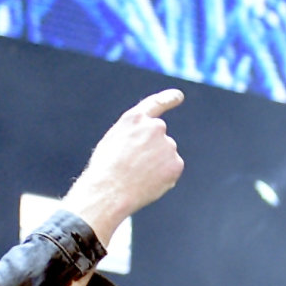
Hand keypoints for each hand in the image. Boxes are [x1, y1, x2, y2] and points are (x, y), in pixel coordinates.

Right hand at [63, 88, 185, 246]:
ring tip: (137, 176)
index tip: (179, 96)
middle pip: (159, 138)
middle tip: (134, 167)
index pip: (155, 104)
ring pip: (165, 156)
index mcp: (134, 119)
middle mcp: (155, 127)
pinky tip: (148, 183)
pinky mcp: (176, 163)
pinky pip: (172, 170)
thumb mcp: (113, 142)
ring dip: (156, 165)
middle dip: (152, 150)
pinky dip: (164, 177)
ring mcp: (168, 144)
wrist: (110, 189)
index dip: (168, 99)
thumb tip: (150, 148)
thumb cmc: (106, 169)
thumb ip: (134, 136)